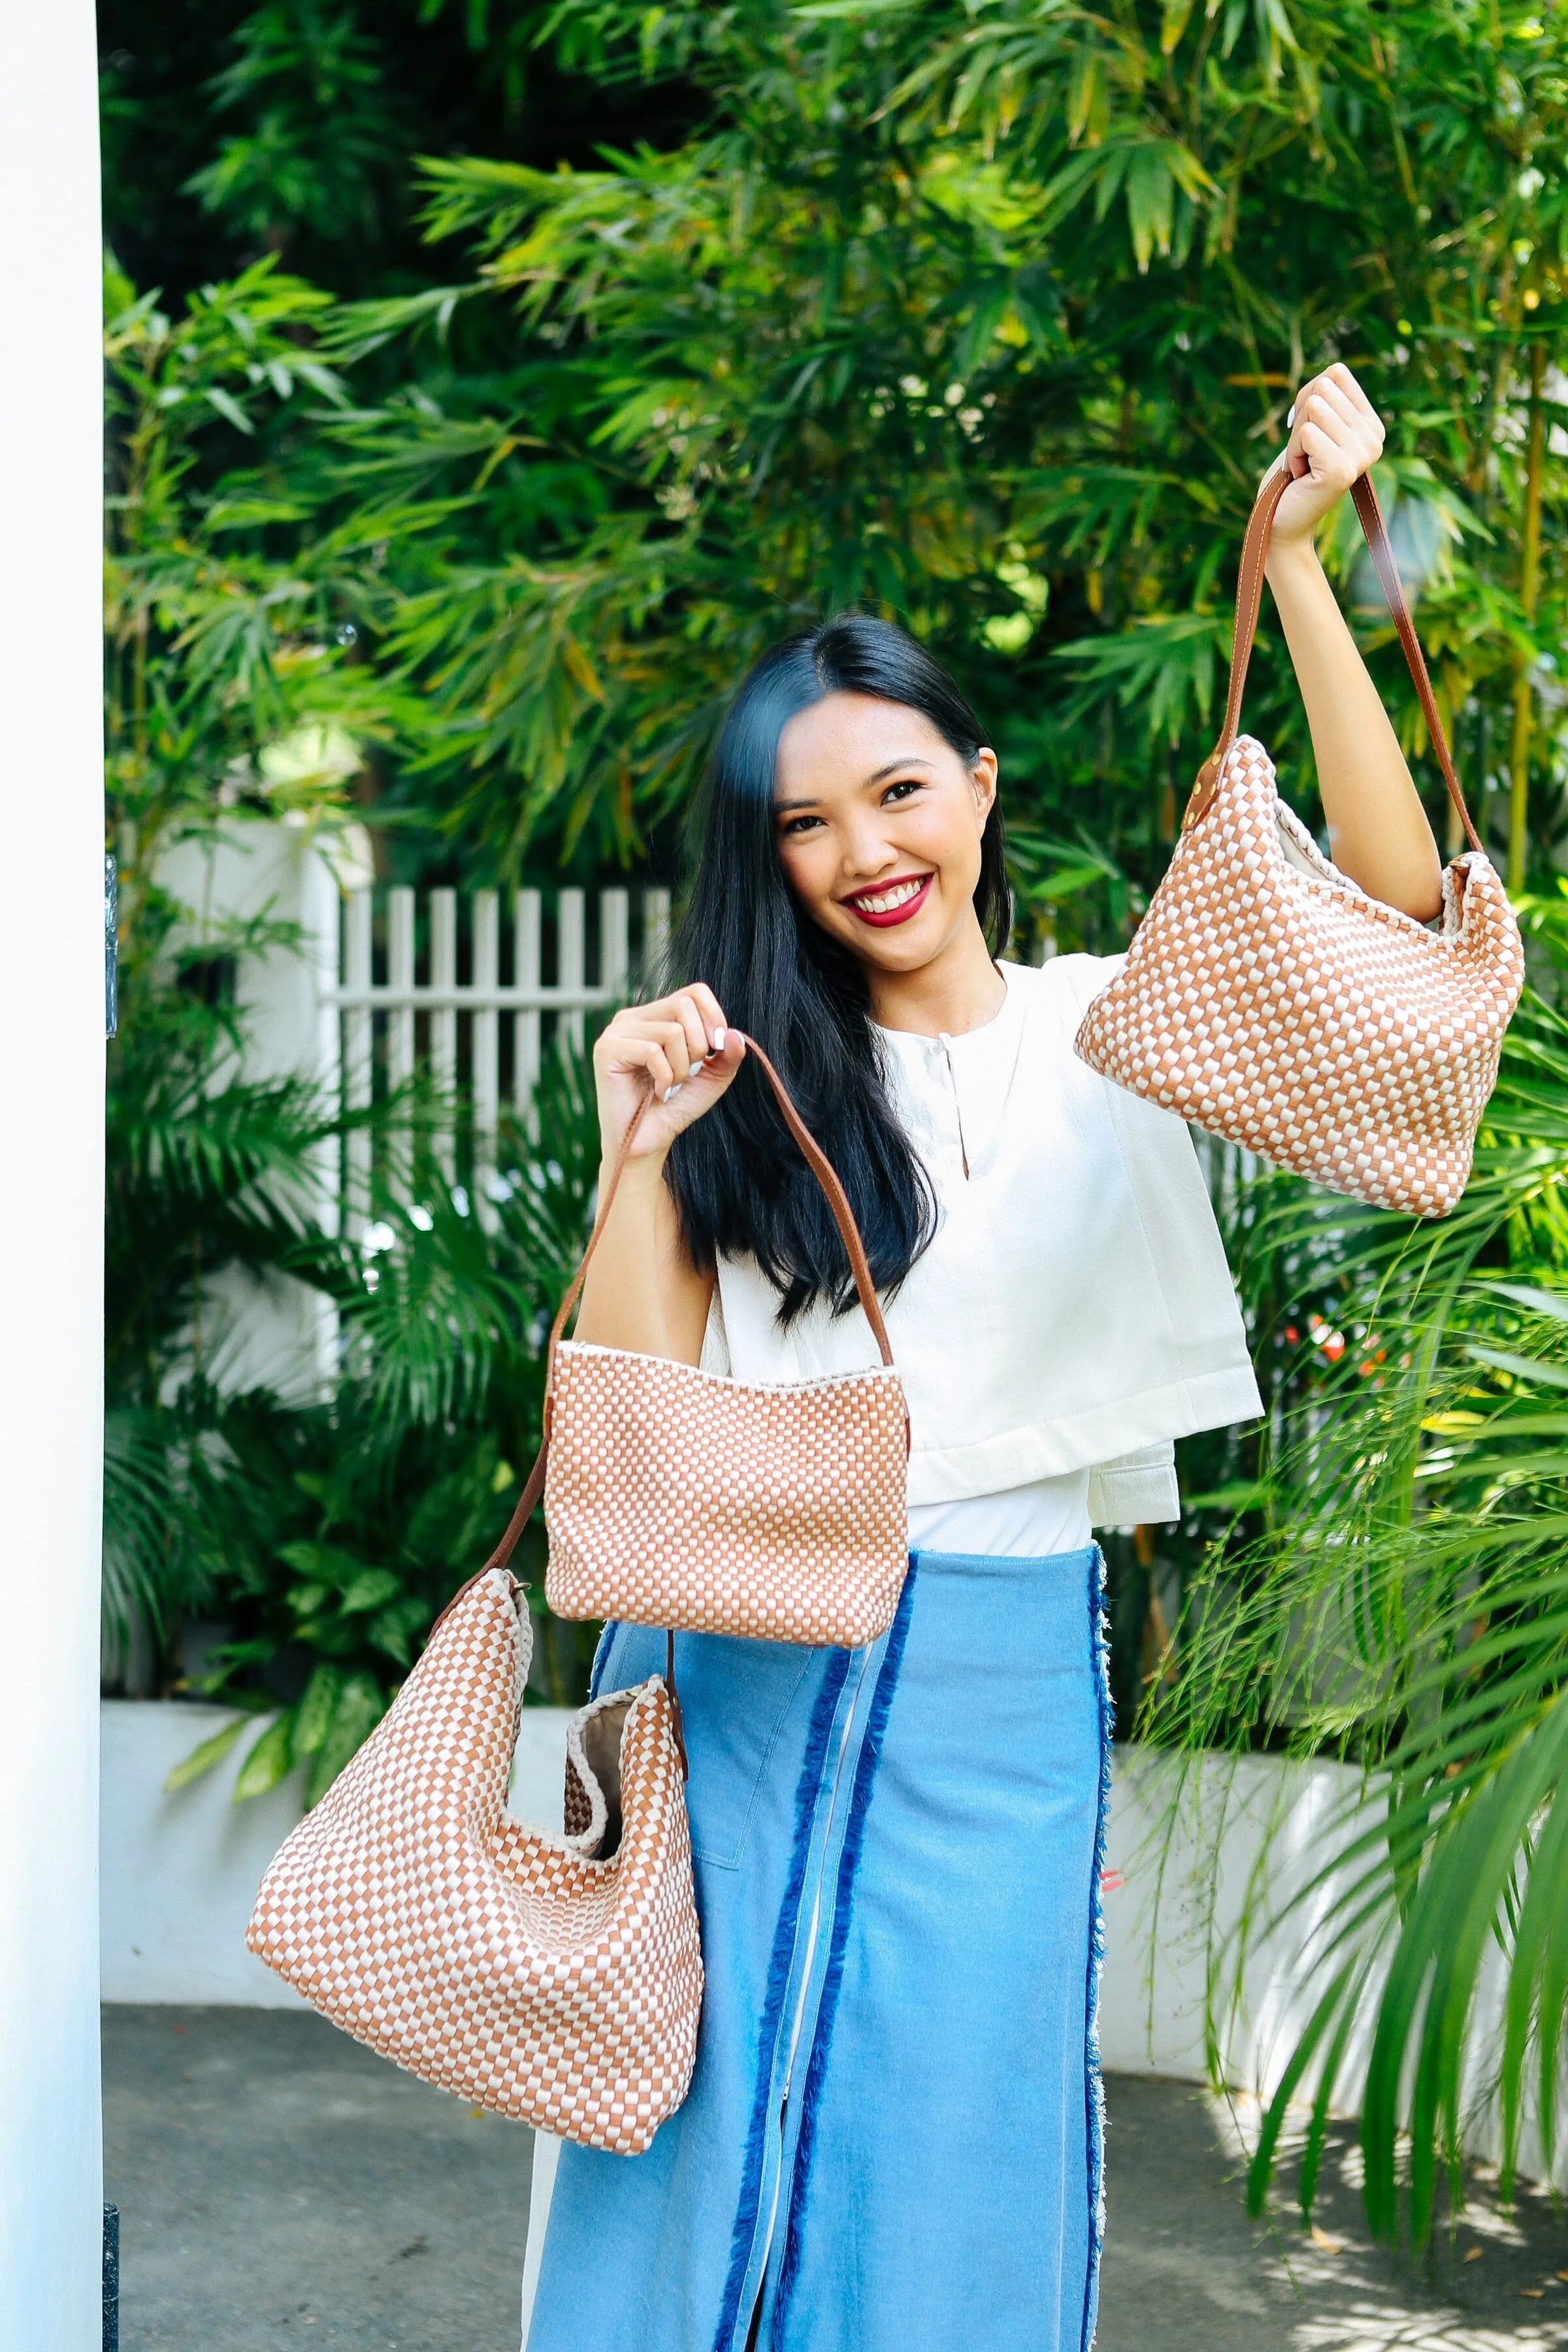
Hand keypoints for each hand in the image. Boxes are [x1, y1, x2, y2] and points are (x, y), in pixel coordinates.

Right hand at [592, 984, 745, 1166]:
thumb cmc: (675, 1107)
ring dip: (680, 1068)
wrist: (648, 1142)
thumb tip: (733, 1034)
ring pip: (671, 1031)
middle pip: (683, 1006)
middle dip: (697, 1046)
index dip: (713, 1017)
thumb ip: (728, 1055)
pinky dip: (664, 1077)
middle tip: (685, 1074)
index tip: (714, 1050)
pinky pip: (652, 1051)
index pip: (694, 992)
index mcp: (656, 1016)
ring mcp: (616, 1032)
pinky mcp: (606, 1050)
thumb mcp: (711, 1078)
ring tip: (669, 1086)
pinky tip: (657, 1092)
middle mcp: (633, 1017)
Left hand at [1267, 363, 1384, 558]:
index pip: (1336, 374)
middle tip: (1305, 453)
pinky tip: (1301, 475)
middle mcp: (1374, 439)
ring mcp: (1361, 455)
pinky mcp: (1341, 469)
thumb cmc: (1294, 472)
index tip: (1309, 432)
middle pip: (1322, 389)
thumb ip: (1323, 393)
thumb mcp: (1311, 422)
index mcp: (1372, 424)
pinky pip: (1305, 432)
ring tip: (1304, 464)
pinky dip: (1293, 453)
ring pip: (1313, 407)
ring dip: (1296, 439)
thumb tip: (1331, 374)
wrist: (1282, 520)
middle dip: (1301, 420)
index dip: (1308, 399)